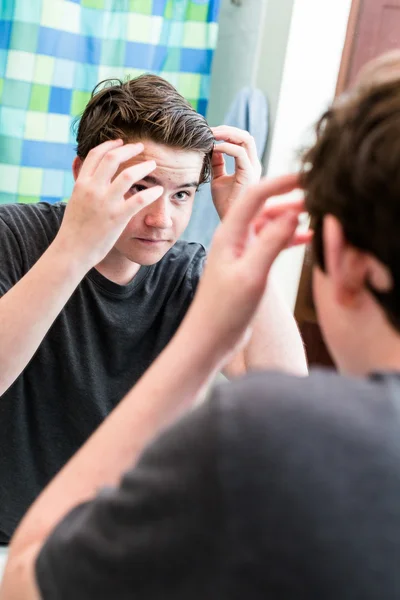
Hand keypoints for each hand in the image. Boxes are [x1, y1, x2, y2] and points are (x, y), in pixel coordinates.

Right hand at [55, 140, 162, 269]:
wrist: (72, 251)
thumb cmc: (74, 230)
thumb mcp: (75, 201)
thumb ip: (83, 186)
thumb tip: (86, 173)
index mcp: (81, 184)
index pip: (95, 155)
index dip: (109, 145)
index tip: (120, 142)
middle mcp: (92, 189)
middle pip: (113, 158)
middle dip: (129, 149)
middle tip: (140, 147)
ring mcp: (105, 203)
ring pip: (128, 175)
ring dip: (143, 167)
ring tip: (152, 164)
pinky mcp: (117, 217)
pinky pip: (139, 199)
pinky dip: (151, 192)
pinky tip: (158, 190)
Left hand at [186, 174, 311, 358]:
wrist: (208, 340)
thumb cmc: (223, 312)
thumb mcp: (251, 276)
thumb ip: (271, 243)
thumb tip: (292, 212)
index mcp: (229, 235)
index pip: (256, 195)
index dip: (281, 182)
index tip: (307, 175)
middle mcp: (234, 239)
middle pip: (263, 206)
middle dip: (289, 197)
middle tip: (317, 195)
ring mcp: (241, 252)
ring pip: (269, 225)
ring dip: (290, 218)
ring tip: (317, 215)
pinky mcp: (247, 267)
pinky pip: (270, 244)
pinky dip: (288, 238)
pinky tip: (307, 239)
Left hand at [211, 125, 261, 218]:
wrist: (229, 221)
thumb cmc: (225, 203)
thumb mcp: (218, 178)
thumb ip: (218, 163)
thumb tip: (213, 146)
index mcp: (249, 165)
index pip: (242, 140)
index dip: (226, 133)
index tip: (208, 133)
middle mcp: (254, 165)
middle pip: (245, 135)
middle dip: (226, 129)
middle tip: (208, 130)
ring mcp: (253, 169)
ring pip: (246, 139)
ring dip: (226, 133)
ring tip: (210, 135)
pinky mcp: (249, 175)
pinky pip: (240, 152)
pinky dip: (225, 147)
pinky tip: (212, 148)